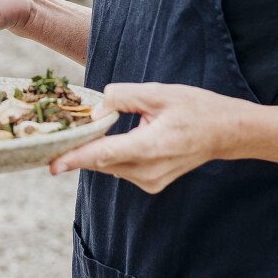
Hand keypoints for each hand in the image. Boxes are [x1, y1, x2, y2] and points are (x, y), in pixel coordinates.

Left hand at [49, 83, 244, 192]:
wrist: (225, 133)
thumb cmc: (194, 108)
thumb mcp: (159, 93)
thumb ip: (123, 97)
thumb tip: (96, 111)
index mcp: (150, 147)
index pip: (104, 154)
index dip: (75, 158)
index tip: (52, 164)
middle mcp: (148, 170)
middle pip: (101, 160)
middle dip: (79, 148)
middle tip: (58, 133)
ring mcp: (150, 181)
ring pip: (109, 165)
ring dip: (98, 148)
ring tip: (94, 129)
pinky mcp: (151, 184)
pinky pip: (120, 168)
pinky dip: (112, 154)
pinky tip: (118, 138)